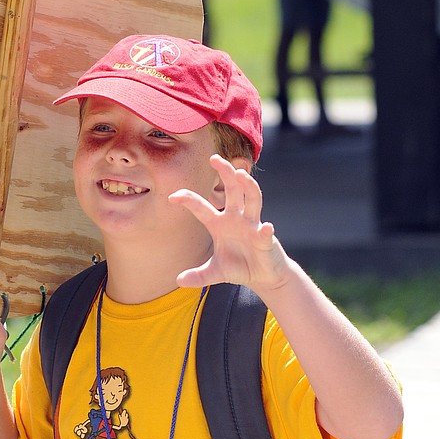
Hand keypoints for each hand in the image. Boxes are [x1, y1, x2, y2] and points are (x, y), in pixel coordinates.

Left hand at [169, 155, 288, 290]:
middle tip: (214, 158)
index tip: (173, 196)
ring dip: (247, 187)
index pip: (202, 207)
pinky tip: (266, 228)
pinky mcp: (266, 239)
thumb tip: (178, 281)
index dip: (188, 200)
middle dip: (225, 173)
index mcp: (220, 224)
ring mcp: (252, 226)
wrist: (263, 276)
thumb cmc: (238, 267)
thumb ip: (198, 276)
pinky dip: (265, 231)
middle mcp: (236, 219)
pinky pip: (265, 232)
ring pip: (251, 200)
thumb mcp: (215, 273)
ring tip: (241, 174)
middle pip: (232, 190)